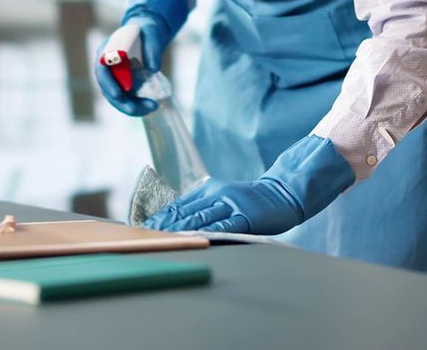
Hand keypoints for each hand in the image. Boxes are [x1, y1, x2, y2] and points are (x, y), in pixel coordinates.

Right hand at [93, 19, 164, 116]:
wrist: (147, 36)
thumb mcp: (151, 34)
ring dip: (132, 107)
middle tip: (138, 109)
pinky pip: (126, 99)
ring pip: (117, 99)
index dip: (108, 84)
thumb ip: (152, 48)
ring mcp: (113, 78)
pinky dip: (137, 105)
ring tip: (152, 106)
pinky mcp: (122, 86)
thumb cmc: (146, 32)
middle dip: (122, 102)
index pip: (101, 70)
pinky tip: (150, 105)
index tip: (118, 94)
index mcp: (106, 50)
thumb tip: (153, 68)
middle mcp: (106, 67)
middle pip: (107, 90)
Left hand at [145, 176, 301, 233]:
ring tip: (163, 238)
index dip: (161, 216)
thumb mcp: (222, 199)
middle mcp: (217, 194)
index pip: (179, 204)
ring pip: (200, 218)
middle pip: (185, 211)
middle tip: (146, 235)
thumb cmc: (248, 201)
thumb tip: (176, 222)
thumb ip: (202, 207)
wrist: (281, 195)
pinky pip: (223, 226)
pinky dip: (206, 232)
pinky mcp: (244, 216)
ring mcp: (231, 204)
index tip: (144, 227)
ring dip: (179, 229)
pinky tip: (193, 238)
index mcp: (209, 189)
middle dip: (164, 225)